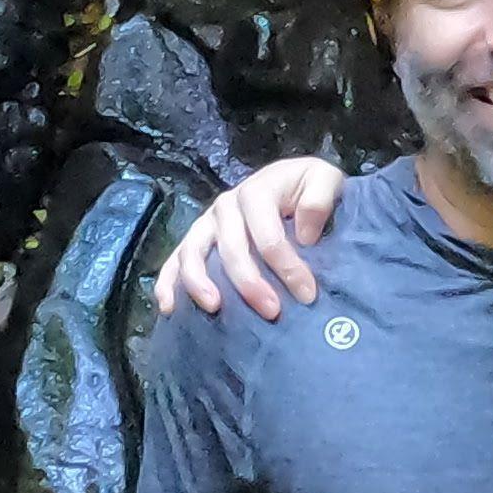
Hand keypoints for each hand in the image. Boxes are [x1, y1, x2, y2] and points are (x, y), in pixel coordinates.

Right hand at [152, 158, 346, 320]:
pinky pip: (174, 261)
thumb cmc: (307, 187)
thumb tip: (305, 234)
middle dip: (250, 283)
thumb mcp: (325, 180)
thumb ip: (320, 198)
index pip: (267, 235)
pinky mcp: (195, 241)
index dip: (287, 266)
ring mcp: (206, 224)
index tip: (307, 294)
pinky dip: (167, 283)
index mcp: (256, 191)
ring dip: (200, 283)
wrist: (291, 185)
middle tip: (272, 312)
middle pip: (231, 248)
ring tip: (214, 308)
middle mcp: (226, 206)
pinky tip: (168, 308)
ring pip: (193, 253)